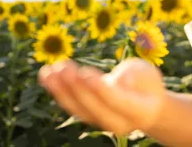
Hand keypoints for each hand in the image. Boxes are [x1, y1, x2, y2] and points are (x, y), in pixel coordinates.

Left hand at [38, 58, 165, 134]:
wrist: (144, 102)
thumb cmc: (145, 82)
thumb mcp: (145, 72)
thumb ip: (134, 75)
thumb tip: (120, 80)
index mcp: (139, 111)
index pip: (118, 102)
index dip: (101, 89)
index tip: (86, 72)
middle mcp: (119, 123)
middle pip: (94, 109)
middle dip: (77, 88)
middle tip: (64, 68)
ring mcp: (101, 122)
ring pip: (78, 110)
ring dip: (61, 90)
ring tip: (48, 72)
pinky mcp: (87, 116)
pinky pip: (70, 106)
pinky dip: (57, 91)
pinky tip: (46, 75)